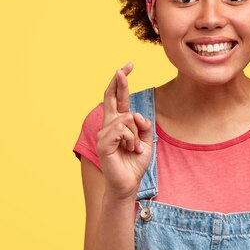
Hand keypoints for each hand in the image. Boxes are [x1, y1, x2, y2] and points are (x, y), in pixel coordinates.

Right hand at [96, 62, 153, 199]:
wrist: (128, 184)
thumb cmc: (135, 162)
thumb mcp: (147, 140)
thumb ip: (144, 125)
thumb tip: (135, 114)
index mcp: (119, 123)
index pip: (118, 98)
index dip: (122, 82)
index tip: (128, 66)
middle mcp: (109, 125)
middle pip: (110, 97)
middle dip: (119, 81)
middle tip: (123, 68)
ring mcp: (104, 134)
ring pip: (125, 118)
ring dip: (135, 134)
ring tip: (134, 148)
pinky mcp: (103, 143)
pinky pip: (121, 130)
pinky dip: (131, 139)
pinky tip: (130, 149)